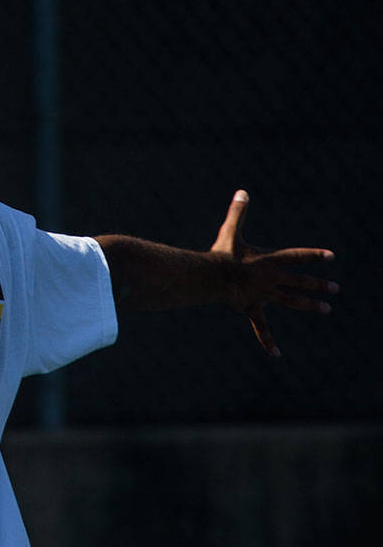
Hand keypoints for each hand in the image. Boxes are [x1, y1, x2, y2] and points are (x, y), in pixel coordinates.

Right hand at [210, 189, 337, 356]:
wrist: (211, 277)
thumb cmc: (220, 255)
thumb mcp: (231, 232)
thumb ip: (238, 213)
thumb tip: (242, 192)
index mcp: (269, 260)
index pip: (297, 256)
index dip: (314, 255)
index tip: (330, 256)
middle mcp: (272, 278)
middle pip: (300, 281)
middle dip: (319, 284)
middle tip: (335, 288)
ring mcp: (264, 295)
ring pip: (292, 301)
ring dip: (310, 305)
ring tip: (327, 309)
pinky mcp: (251, 308)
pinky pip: (261, 328)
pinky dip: (268, 341)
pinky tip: (277, 354)